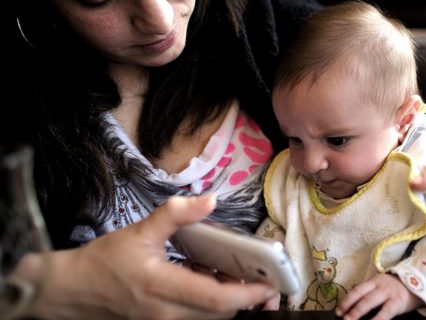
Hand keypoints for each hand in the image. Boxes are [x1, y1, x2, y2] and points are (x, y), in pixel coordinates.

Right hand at [17, 195, 277, 318]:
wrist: (73, 291)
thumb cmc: (106, 261)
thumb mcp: (141, 231)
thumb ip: (176, 214)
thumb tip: (210, 200)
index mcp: (161, 286)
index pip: (215, 299)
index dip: (247, 294)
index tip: (270, 285)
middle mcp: (165, 313)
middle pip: (220, 313)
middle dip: (246, 298)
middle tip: (263, 277)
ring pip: (210, 319)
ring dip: (229, 301)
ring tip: (238, 277)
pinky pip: (196, 319)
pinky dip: (211, 305)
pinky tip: (210, 283)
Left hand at [335, 273, 421, 319]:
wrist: (420, 284)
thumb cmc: (396, 288)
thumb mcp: (381, 285)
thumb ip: (368, 290)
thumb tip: (351, 296)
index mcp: (374, 281)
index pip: (357, 290)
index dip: (346, 300)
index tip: (338, 311)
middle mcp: (379, 285)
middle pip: (361, 295)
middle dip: (349, 307)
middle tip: (341, 318)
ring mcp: (388, 293)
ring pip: (370, 302)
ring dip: (357, 312)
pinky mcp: (397, 302)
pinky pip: (385, 312)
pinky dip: (376, 319)